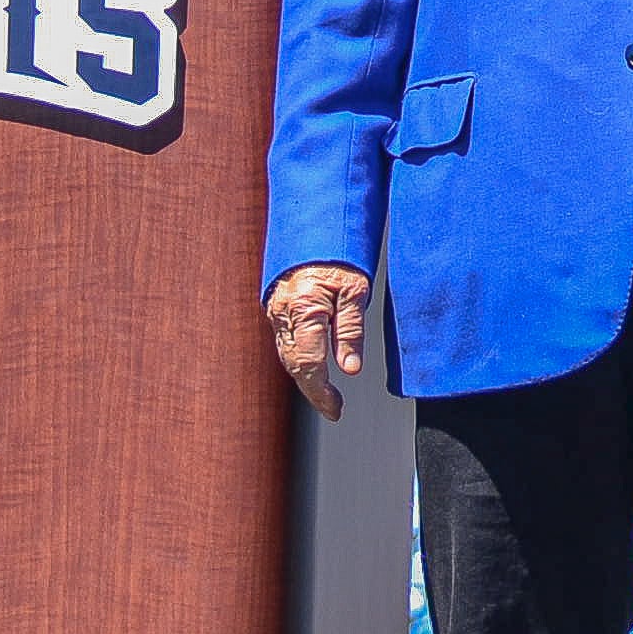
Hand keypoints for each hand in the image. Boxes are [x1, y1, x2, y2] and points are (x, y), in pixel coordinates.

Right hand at [266, 262, 369, 417]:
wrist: (315, 224)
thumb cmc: (339, 253)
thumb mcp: (355, 290)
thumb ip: (350, 330)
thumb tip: (350, 369)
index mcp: (304, 309)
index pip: (309, 364)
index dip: (321, 392)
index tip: (335, 409)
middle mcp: (284, 313)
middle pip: (294, 364)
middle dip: (313, 390)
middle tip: (333, 407)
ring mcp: (277, 310)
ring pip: (288, 355)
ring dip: (305, 377)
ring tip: (326, 394)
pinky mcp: (277, 306)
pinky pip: (286, 341)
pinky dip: (298, 358)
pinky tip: (313, 367)